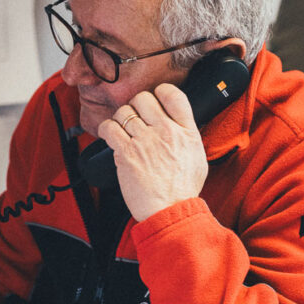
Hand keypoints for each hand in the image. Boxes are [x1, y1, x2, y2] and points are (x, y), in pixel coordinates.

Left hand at [96, 84, 208, 220]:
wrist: (170, 211)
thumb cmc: (182, 190)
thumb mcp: (197, 156)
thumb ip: (187, 136)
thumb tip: (178, 123)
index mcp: (186, 131)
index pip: (173, 94)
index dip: (160, 93)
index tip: (155, 101)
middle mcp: (166, 132)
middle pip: (144, 98)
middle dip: (136, 106)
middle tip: (136, 118)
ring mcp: (145, 141)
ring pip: (124, 112)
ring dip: (120, 119)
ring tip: (123, 130)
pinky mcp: (126, 153)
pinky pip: (109, 128)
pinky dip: (106, 129)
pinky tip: (110, 136)